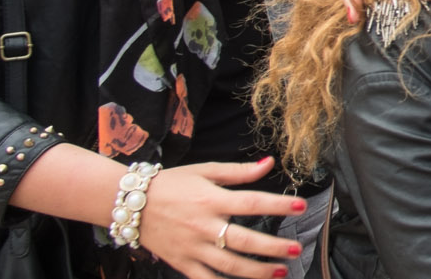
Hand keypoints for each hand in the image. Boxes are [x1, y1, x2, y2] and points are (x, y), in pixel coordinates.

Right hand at [138, 158, 304, 278]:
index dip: (279, 205)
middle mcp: (203, 225)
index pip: (253, 202)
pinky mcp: (182, 262)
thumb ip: (239, 171)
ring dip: (256, 272)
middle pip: (244, 240)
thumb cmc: (170, 183)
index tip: (301, 206)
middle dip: (272, 247)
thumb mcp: (205, 170)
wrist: (129, 202)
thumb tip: (269, 163)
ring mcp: (192, 247)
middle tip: (295, 249)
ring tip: (279, 272)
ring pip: (228, 265)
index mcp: (211, 199)